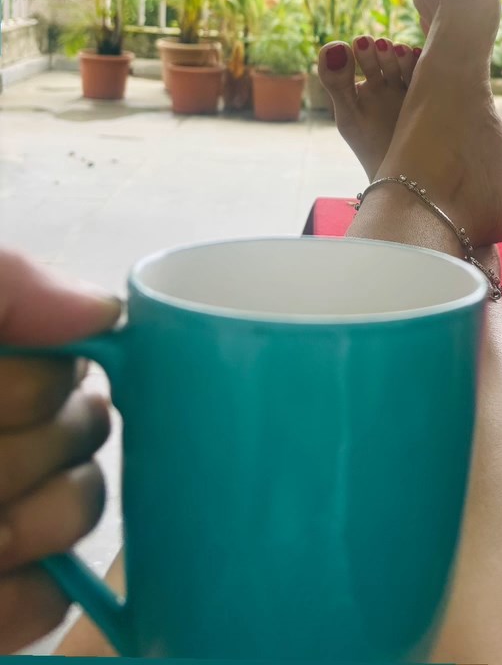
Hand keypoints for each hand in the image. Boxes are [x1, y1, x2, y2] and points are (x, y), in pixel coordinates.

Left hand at [0, 250, 119, 651]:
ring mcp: (9, 522)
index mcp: (6, 376)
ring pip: (84, 511)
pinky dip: (12, 600)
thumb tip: (106, 312)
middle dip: (22, 447)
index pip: (73, 357)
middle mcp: (10, 439)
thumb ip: (9, 286)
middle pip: (88, 431)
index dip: (37, 382)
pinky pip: (47, 600)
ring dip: (21, 522)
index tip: (2, 390)